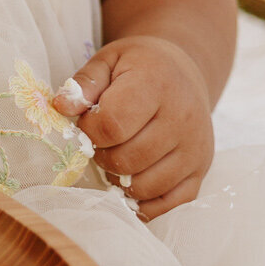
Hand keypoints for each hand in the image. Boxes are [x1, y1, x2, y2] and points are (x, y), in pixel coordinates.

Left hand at [53, 36, 213, 218]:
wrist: (183, 73)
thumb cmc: (139, 67)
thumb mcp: (108, 61)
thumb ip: (84, 83)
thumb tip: (62, 106)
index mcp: (156, 84)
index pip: (112, 125)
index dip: (89, 130)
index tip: (89, 122)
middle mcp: (183, 117)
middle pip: (127, 160)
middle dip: (103, 156)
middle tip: (103, 142)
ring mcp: (196, 147)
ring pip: (145, 186)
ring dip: (121, 180)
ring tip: (119, 158)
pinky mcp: (202, 169)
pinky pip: (171, 204)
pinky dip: (146, 202)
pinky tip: (134, 183)